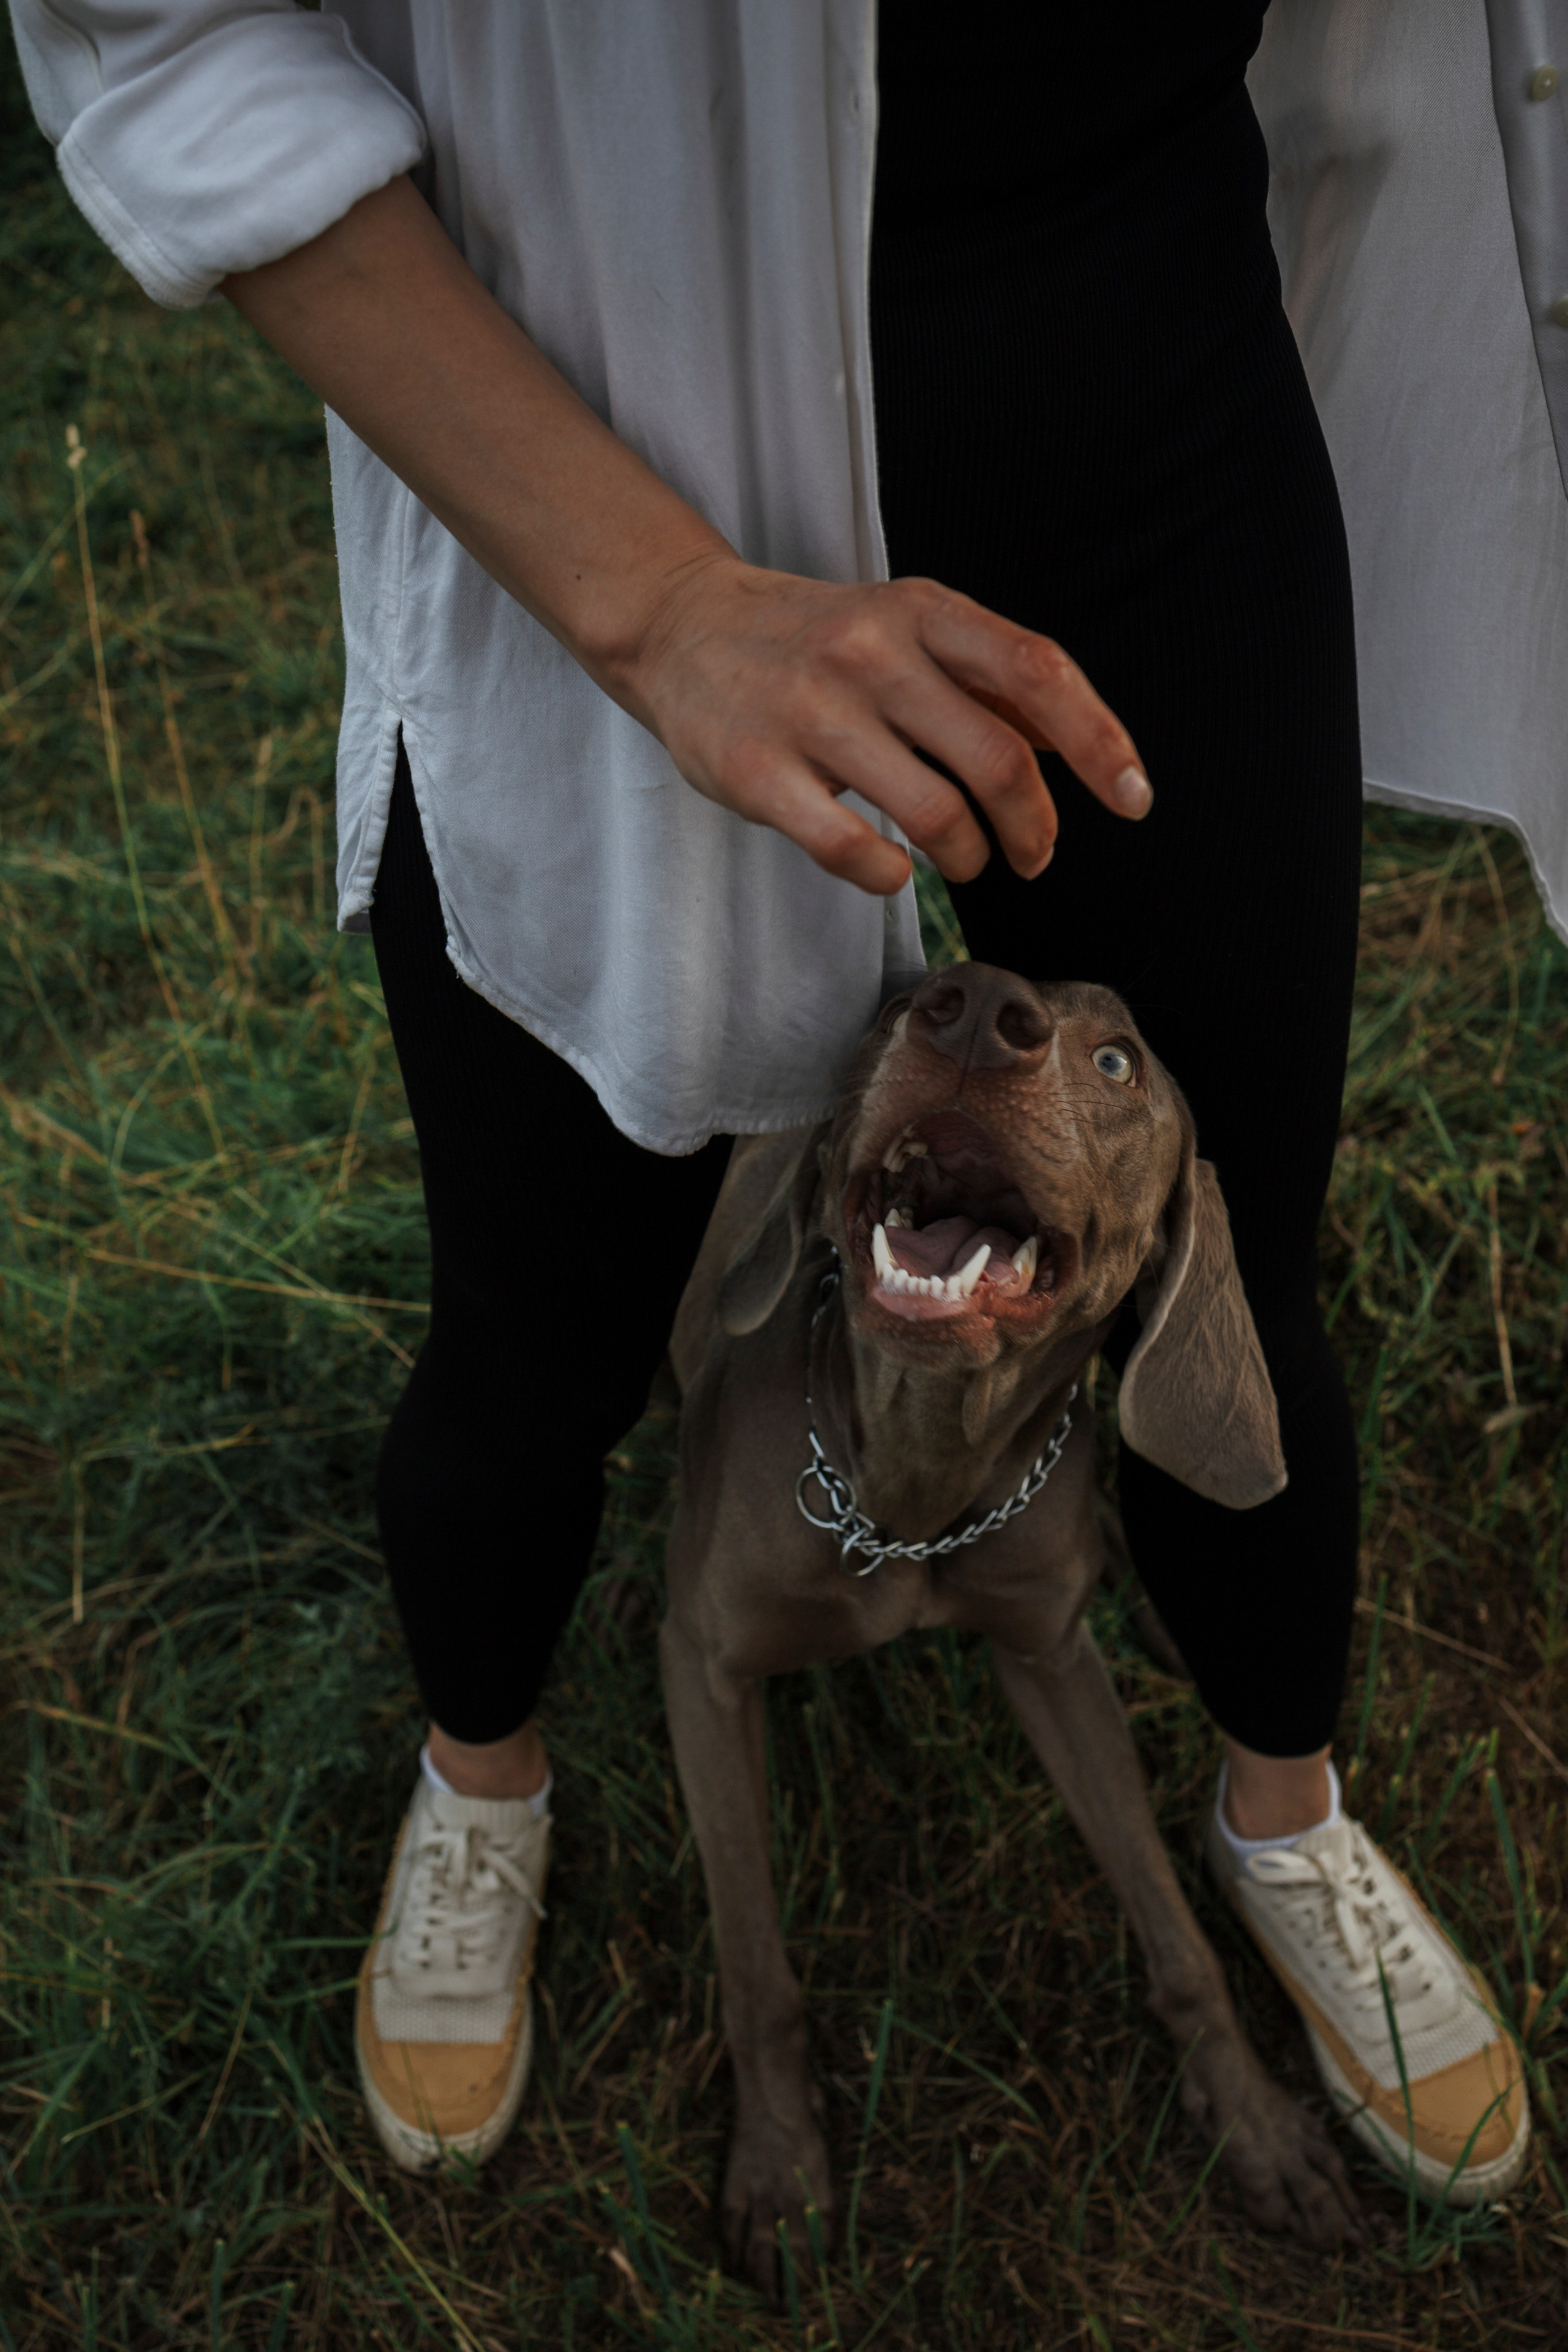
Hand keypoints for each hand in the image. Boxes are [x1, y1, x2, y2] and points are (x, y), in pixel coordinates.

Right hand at [616, 553, 1150, 894]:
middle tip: (1033, 857)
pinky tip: (892, 870)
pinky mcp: (757, 771)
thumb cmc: (812, 642)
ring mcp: (810, 712)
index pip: (1037, 672)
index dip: (1099, 742)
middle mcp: (871, 654)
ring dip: (971, 859)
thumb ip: (984, 681)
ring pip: (936, 815)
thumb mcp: (904, 628)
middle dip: (1035, 828)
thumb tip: (1074, 747)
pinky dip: (892, 877)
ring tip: (964, 862)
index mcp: (921, 612)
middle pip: (998, 759)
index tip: (1133, 798)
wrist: (679, 626)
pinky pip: (853, 850)